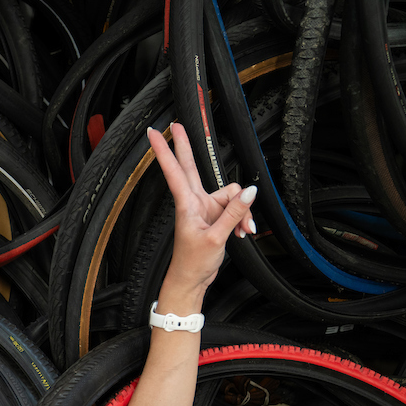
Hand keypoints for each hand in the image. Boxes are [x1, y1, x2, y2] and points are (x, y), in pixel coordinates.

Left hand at [148, 122, 256, 298]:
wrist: (192, 280)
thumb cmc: (194, 262)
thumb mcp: (216, 237)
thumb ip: (234, 212)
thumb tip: (250, 192)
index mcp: (187, 204)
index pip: (174, 170)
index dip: (165, 150)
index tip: (154, 133)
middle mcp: (194, 202)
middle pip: (192, 167)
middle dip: (186, 146)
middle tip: (177, 124)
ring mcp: (204, 208)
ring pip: (230, 194)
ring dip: (241, 210)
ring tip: (242, 230)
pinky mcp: (214, 216)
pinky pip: (235, 207)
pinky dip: (242, 219)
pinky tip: (242, 233)